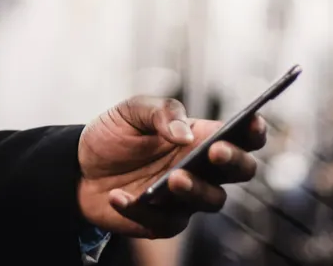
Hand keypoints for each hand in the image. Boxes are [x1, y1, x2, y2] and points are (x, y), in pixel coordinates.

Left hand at [77, 96, 266, 238]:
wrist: (79, 166)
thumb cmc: (113, 135)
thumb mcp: (131, 111)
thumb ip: (161, 112)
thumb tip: (184, 134)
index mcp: (200, 137)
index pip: (241, 137)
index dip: (253, 131)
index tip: (252, 123)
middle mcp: (201, 169)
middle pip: (240, 172)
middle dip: (234, 162)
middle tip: (215, 152)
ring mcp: (185, 198)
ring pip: (211, 201)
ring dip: (196, 189)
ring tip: (174, 178)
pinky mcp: (162, 222)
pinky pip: (162, 221)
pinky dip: (140, 209)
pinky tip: (119, 196)